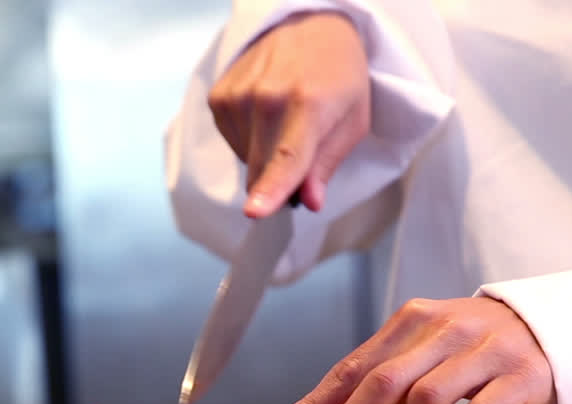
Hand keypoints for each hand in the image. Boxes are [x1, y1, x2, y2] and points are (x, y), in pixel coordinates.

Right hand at [208, 10, 369, 217]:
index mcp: (308, 105)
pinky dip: (250, 139)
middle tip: (304, 153)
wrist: (309, 23)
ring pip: (246, 162)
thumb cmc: (337, 75)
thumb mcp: (353, 119)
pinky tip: (265, 113)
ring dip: (265, 155)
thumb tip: (308, 200)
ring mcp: (237, 96)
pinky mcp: (218, 97)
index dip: (271, 189)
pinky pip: (233, 143)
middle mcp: (266, 99)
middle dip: (279, 181)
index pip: (286, 157)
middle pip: (260, 172)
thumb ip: (327, 164)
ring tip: (285, 118)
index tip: (254, 212)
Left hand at [272, 297, 556, 403]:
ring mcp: (484, 350)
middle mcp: (444, 329)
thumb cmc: (475, 346)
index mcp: (411, 321)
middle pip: (384, 381)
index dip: (318, 401)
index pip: (354, 366)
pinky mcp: (522, 375)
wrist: (552, 324)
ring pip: (429, 396)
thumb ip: (387, 375)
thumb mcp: (428, 346)